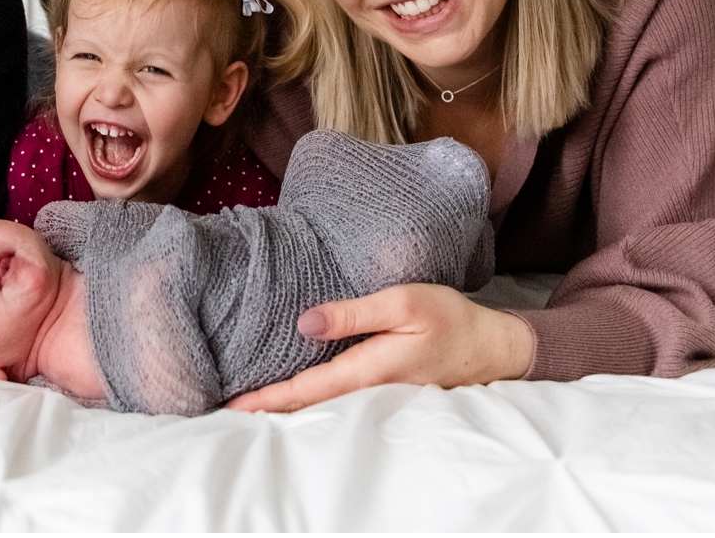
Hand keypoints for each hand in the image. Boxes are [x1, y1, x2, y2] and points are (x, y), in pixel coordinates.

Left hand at [225, 284, 534, 412]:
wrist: (492, 347)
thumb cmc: (448, 317)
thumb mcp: (403, 302)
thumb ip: (353, 314)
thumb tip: (304, 323)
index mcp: (369, 370)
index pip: (306, 390)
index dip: (267, 399)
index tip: (231, 406)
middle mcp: (369, 392)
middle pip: (308, 407)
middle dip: (266, 411)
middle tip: (222, 412)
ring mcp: (377, 398)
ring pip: (321, 408)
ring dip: (284, 408)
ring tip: (246, 407)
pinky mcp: (383, 393)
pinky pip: (337, 402)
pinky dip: (308, 402)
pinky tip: (290, 399)